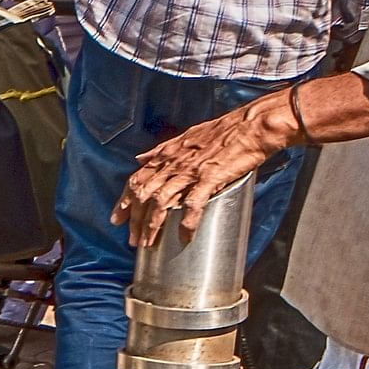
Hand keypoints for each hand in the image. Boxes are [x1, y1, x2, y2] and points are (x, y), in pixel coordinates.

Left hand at [116, 97, 290, 247]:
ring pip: (161, 201)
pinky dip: (187, 222)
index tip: (116, 219)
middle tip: (132, 240)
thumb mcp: (186, 136)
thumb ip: (162, 150)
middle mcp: (174, 163)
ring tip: (148, 243)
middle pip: (144, 194)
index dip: (124, 201)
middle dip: (134, 220)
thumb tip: (140, 159)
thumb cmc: (223, 131)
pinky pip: (193, 203)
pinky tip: (185, 237)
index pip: (137, 179)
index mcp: (168, 154)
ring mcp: (191, 171)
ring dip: (152, 225)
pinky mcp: (210, 178)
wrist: (252, 125)